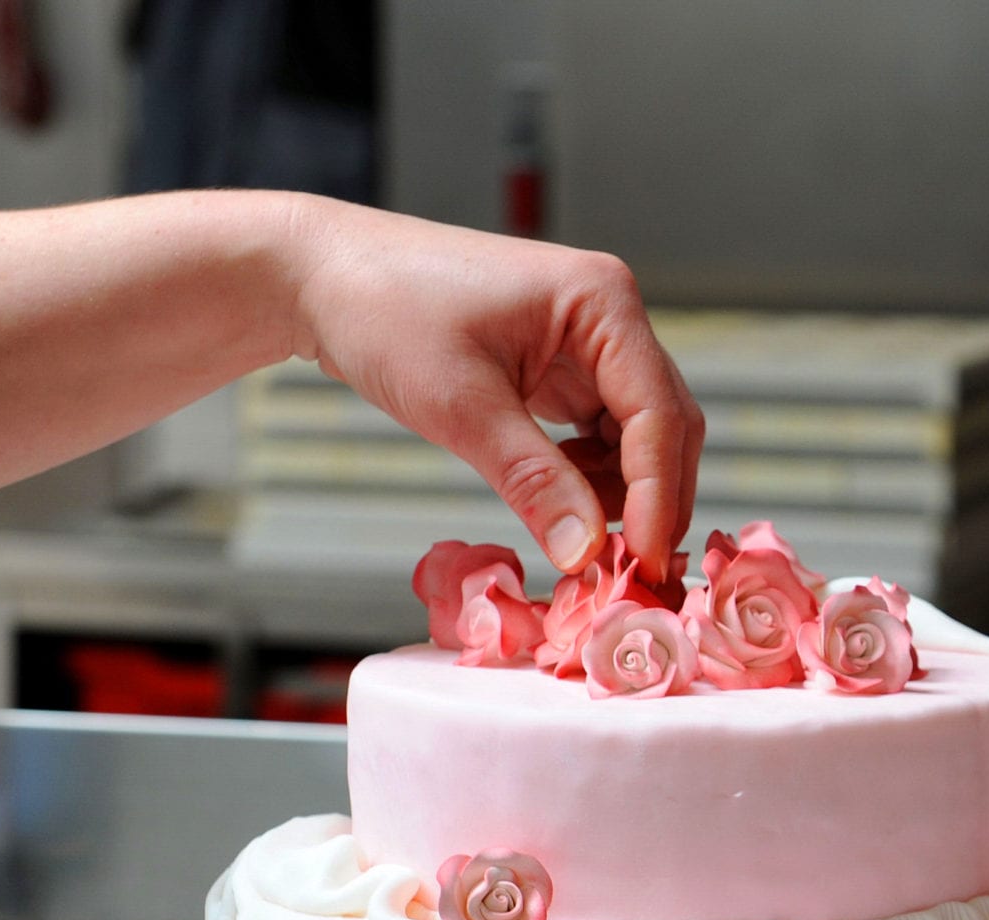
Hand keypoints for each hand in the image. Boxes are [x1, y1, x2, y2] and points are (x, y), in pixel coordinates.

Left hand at [285, 202, 704, 577]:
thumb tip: (584, 552)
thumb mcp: (460, 405)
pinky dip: (590, 478)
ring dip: (621, 494)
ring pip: (638, 437)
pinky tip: (556, 499)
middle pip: (666, 425)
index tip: (640, 564)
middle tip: (628, 573)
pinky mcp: (560, 368)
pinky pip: (600, 435)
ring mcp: (586, 343)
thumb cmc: (382, 308)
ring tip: (576, 535)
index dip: (657, 496)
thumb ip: (532, 479)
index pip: (659, 413)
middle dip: (651, 500)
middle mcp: (608, 316)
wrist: (321, 277)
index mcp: (600, 301)